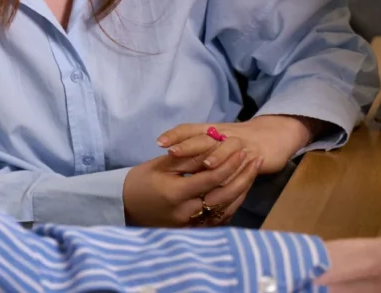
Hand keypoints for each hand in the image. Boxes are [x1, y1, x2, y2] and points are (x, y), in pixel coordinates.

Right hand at [122, 146, 262, 227]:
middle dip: (242, 176)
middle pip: (224, 195)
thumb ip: (188, 159)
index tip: (241, 150)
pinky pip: (219, 217)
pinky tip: (240, 189)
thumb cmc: (140, 181)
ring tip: (252, 171)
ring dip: (242, 189)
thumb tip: (213, 149)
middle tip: (255, 159)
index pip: (211, 177)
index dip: (229, 163)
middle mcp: (186, 212)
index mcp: (176, 193)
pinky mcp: (193, 230)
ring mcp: (191, 224)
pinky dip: (232, 203)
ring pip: (225, 208)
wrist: (125, 206)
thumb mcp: (161, 165)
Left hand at [157, 115, 318, 174]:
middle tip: (172, 153)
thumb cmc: (237, 143)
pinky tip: (230, 179)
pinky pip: (245, 164)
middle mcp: (223, 134)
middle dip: (189, 145)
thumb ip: (196, 150)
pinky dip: (237, 171)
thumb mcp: (216, 142)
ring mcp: (240, 145)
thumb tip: (170, 161)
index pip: (189, 129)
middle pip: (204, 137)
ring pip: (226, 148)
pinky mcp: (255, 156)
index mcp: (211, 130)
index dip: (175, 134)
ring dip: (216, 156)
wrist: (272, 136)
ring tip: (204, 165)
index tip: (158, 142)